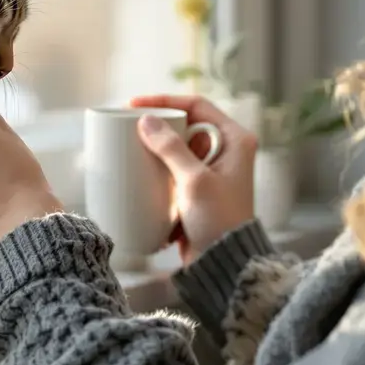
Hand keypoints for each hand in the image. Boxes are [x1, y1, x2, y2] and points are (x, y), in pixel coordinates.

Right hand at [131, 94, 256, 264]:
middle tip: (129, 125)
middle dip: (158, 125)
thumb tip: (146, 120)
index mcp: (235, 140)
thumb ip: (171, 149)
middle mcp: (226, 151)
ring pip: (178, 147)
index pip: (197, 105)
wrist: (225, 263)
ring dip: (156, 148)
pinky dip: (157, 168)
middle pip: (186, 124)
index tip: (134, 105)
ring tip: (131, 148)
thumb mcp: (195, 181)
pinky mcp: (198, 189)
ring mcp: (212, 171)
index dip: (165, 101)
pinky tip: (139, 171)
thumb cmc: (219, 221)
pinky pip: (174, 169)